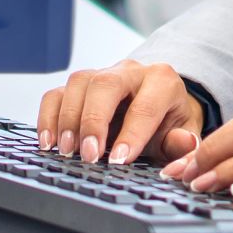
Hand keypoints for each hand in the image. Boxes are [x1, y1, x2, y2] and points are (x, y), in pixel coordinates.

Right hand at [36, 60, 203, 167]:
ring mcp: (102, 74)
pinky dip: (49, 116)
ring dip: (68, 119)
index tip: (119, 162)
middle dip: (94, 121)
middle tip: (89, 155)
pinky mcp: (79, 86)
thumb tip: (184, 143)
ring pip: (78, 83)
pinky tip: (49, 143)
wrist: (159, 107)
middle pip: (106, 84)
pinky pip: (57, 93)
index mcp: (162, 81)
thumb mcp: (183, 133)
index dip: (132, 135)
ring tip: (67, 151)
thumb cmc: (170, 122)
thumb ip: (184, 143)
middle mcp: (131, 71)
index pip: (145, 106)